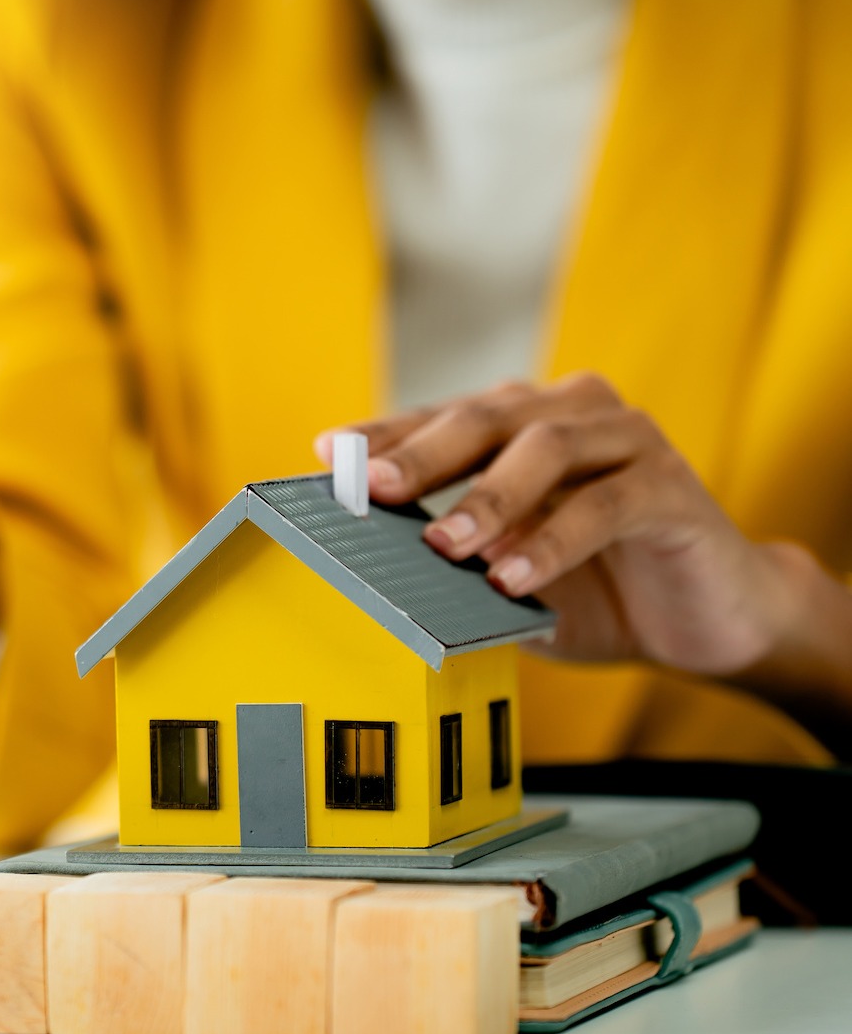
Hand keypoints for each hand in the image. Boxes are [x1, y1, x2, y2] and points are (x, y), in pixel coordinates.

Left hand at [315, 374, 804, 676]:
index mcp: (520, 424)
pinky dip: (555, 539)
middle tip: (374, 488)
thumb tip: (368, 569)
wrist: (706, 621)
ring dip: (488, 498)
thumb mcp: (503, 575)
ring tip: (443, 545)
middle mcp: (571, 413)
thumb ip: (451, 561)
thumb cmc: (590, 589)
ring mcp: (627, 440)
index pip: (439, 421)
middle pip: (486, 418)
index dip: (383, 434)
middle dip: (423, 454)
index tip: (327, 455)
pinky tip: (514, 575)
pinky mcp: (671, 486)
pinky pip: (607, 504)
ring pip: (546, 448)